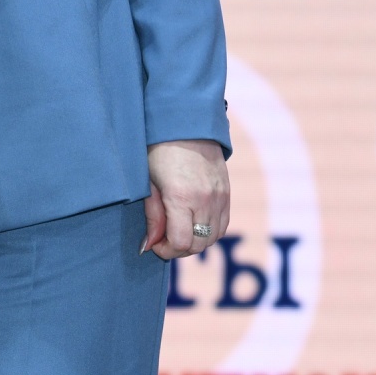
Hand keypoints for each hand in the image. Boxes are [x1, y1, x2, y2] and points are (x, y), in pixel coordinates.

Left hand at [143, 138, 229, 259]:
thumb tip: (150, 244)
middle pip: (198, 244)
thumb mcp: (148, 181)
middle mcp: (205, 200)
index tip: (154, 243)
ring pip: (213, 237)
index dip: (166, 250)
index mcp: (181, 197)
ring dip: (195, 241)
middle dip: (179, 248)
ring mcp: (220, 197)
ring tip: (178, 230)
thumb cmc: (159, 150)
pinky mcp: (226, 193)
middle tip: (164, 238)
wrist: (185, 124)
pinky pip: (223, 224)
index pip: (181, 243)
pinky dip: (209, 231)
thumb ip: (152, 215)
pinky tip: (194, 223)